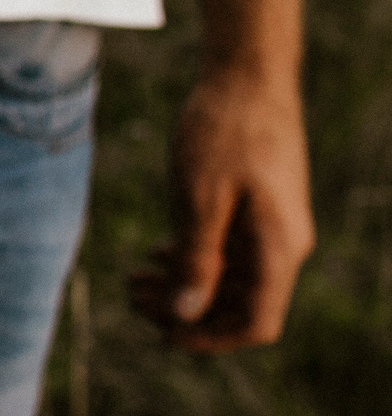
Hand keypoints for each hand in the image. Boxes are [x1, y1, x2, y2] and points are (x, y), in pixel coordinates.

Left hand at [128, 70, 314, 351]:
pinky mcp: (258, 209)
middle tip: (132, 297)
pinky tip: (156, 253)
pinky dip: (193, 258)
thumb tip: (187, 315)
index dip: (211, 338)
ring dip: (184, 285)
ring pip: (230, 277)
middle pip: (238, 304)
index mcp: (278, 248)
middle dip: (186, 310)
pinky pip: (229, 251)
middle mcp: (283, 245)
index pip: (256, 322)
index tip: (165, 335)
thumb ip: (197, 257)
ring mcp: (272, 226)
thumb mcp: (199, 196)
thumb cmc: (223, 131)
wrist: (246, 77)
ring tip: (133, 279)